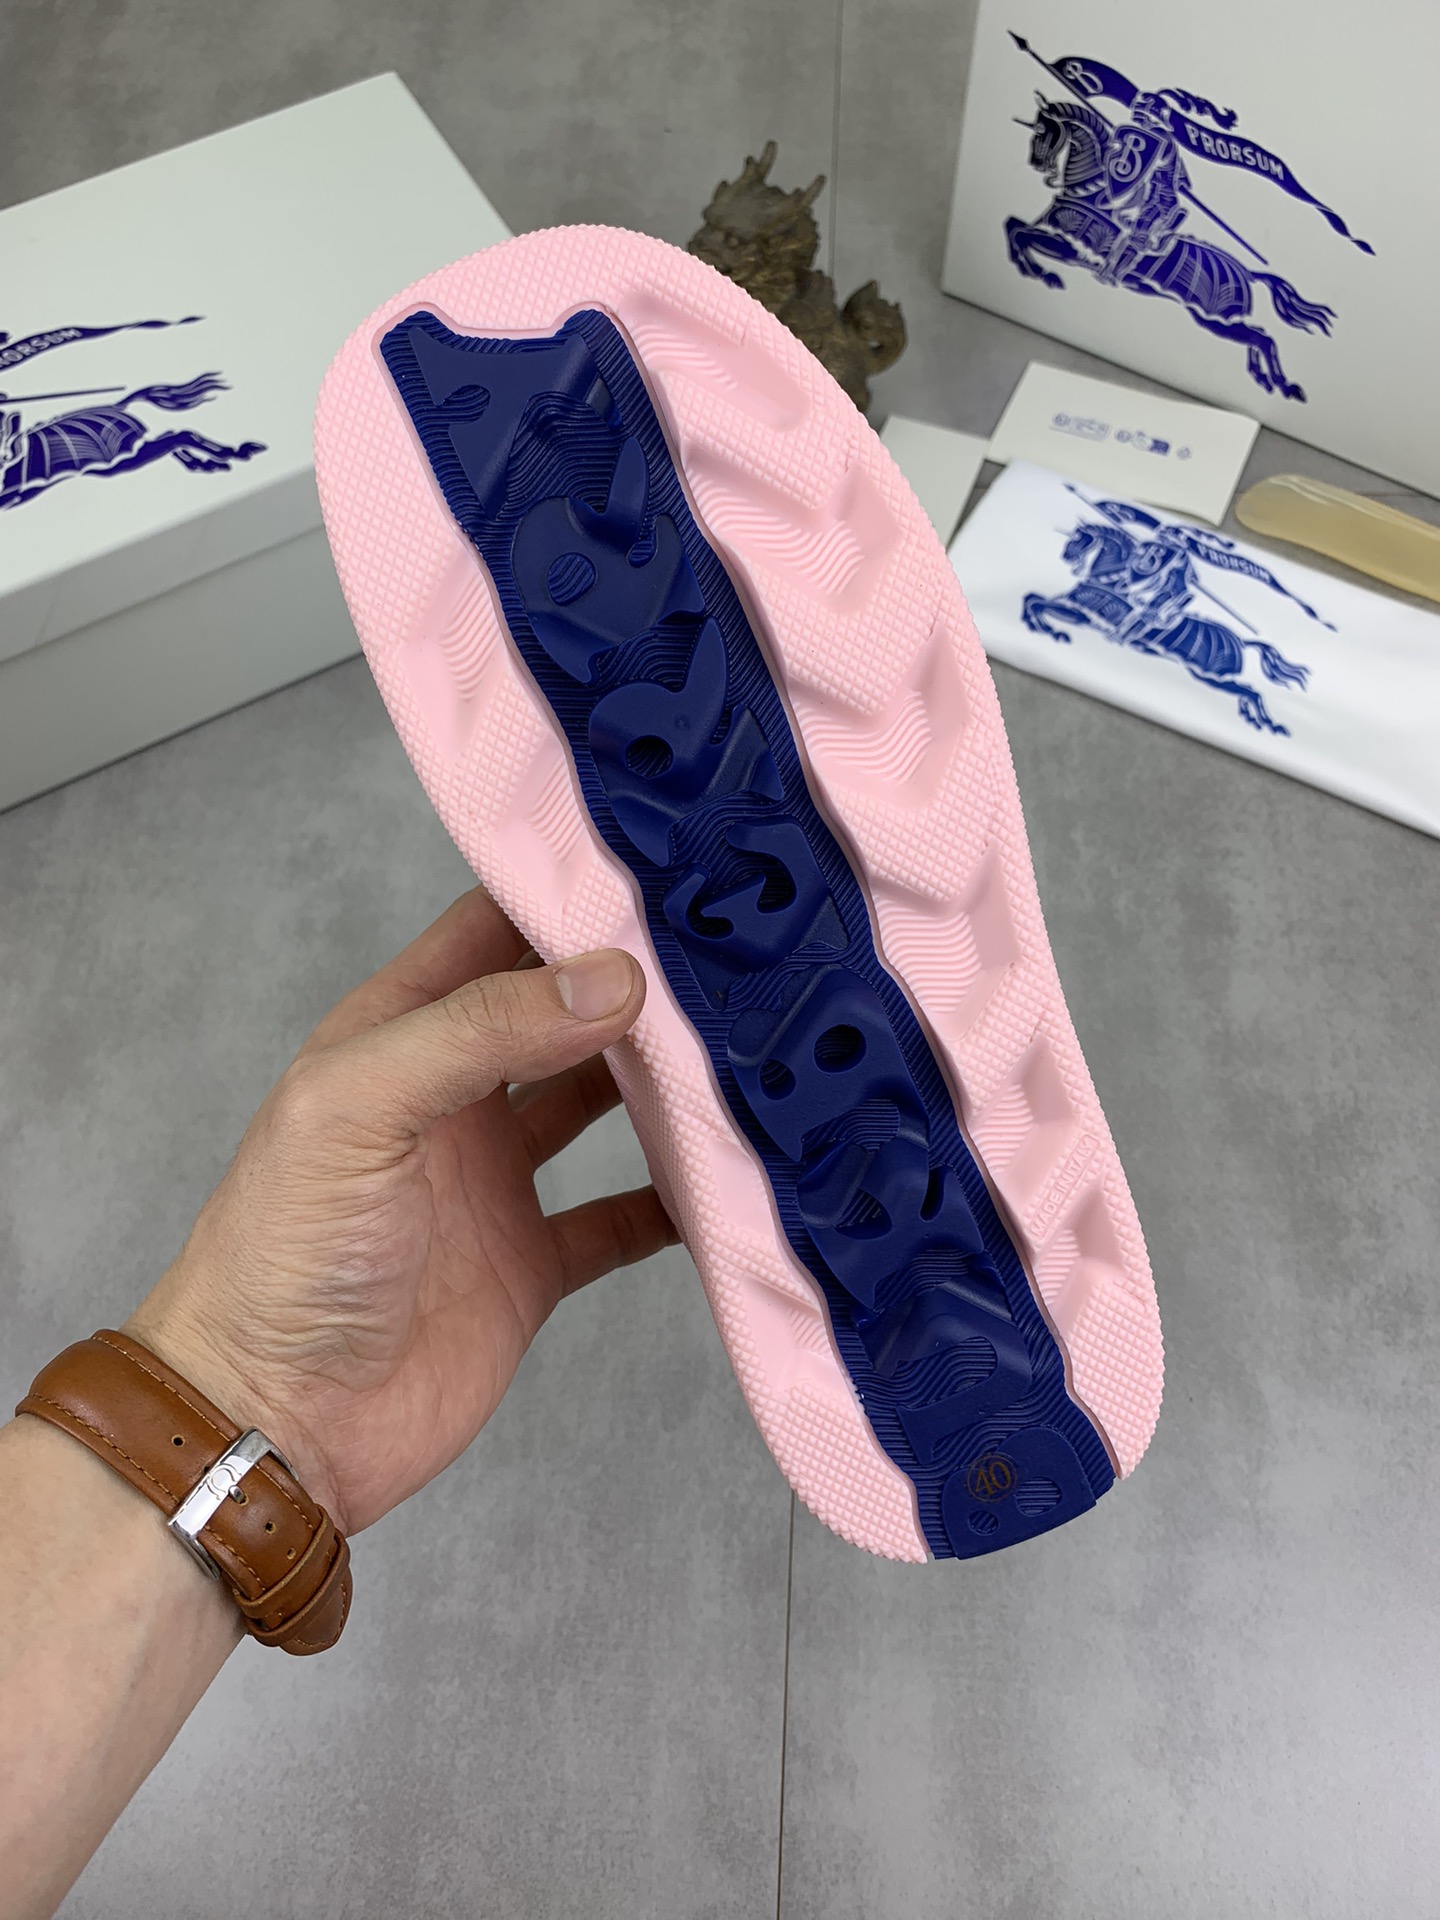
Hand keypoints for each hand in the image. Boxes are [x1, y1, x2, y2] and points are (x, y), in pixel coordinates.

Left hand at [124, 888, 675, 1533]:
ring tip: (744, 1044)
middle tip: (728, 949)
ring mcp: (494, 1182)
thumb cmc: (282, 1254)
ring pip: (600, 1104)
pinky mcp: (530, 1265)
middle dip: (632, 982)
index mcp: (398, 1037)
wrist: (277, 1423)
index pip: (491, 934)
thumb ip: (480, 1031)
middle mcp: (452, 1099)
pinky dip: (674, 1199)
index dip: (563, 896)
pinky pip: (620, 1218)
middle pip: (559, 1013)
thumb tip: (608, 977)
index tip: (658, 868)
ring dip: (661, 1082)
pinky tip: (728, 1176)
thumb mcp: (362, 1108)